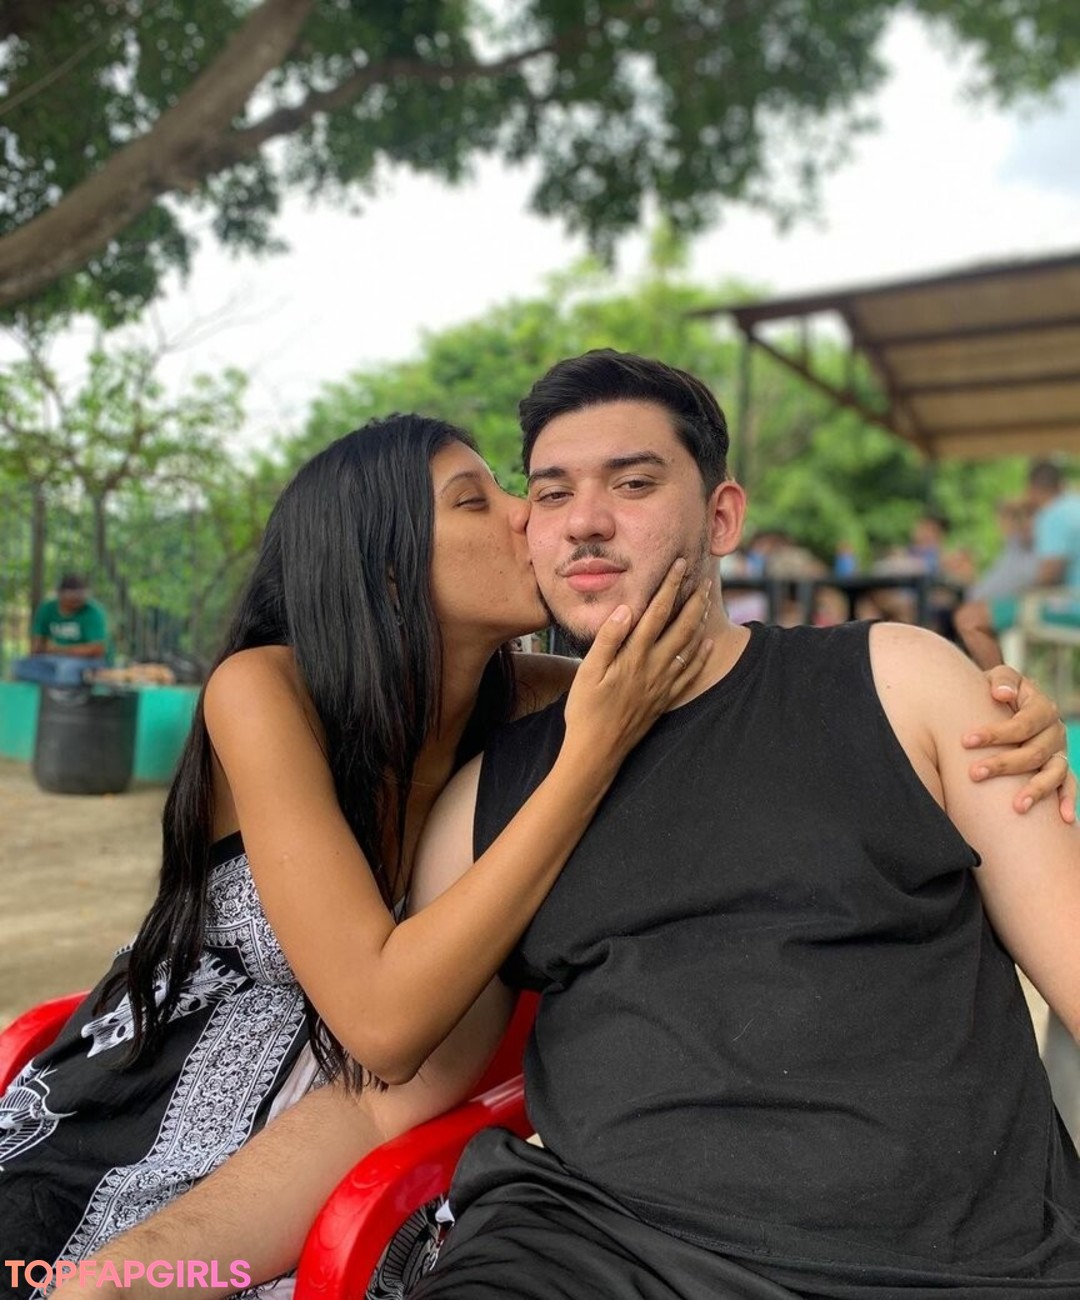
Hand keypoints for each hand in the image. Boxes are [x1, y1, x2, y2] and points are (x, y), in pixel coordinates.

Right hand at [562, 558, 711, 765]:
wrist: (597, 751)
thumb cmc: (585, 711)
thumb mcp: (588, 671)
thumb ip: (608, 639)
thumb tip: (626, 609)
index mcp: (633, 656)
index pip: (656, 613)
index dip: (669, 587)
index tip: (679, 565)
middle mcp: (653, 667)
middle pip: (680, 627)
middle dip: (693, 601)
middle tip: (704, 580)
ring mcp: (662, 685)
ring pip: (689, 647)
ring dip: (699, 624)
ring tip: (706, 604)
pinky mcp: (664, 700)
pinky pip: (689, 674)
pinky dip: (701, 657)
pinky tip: (707, 646)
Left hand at [965, 665, 1075, 822]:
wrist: (1006, 704)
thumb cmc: (997, 692)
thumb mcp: (999, 679)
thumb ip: (1002, 681)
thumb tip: (1001, 694)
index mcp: (1042, 707)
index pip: (1022, 724)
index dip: (995, 733)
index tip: (965, 741)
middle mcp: (1054, 731)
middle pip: (1034, 752)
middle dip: (1003, 764)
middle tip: (974, 774)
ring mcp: (1059, 752)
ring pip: (1053, 773)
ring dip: (1035, 790)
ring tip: (1016, 808)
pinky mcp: (1060, 768)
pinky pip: (1069, 786)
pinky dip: (1069, 801)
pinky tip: (1065, 819)